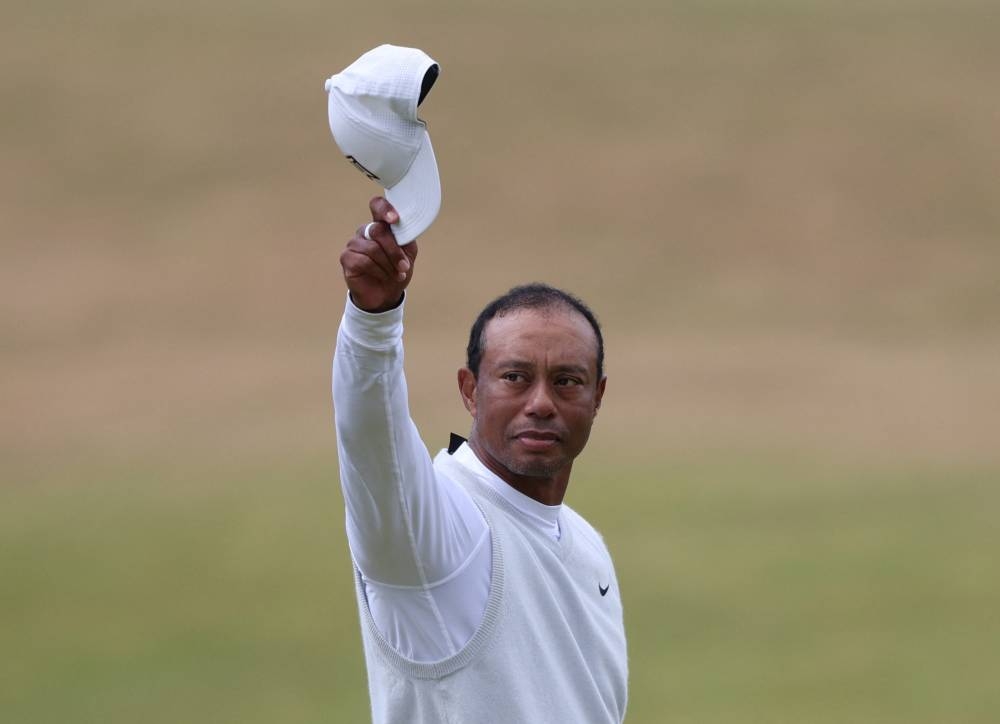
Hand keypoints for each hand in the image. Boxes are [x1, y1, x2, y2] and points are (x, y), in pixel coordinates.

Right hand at [340, 197, 418, 312]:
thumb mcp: (408, 254)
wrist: (387, 295)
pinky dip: (378, 271)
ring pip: (372, 248)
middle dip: (394, 251)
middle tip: (404, 266)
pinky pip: (364, 261)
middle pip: (378, 230)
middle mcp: (365, 232)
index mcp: (381, 226)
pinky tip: (383, 276)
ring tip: (396, 274)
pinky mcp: (346, 258)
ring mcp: (354, 244)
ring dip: (388, 264)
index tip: (394, 219)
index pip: (377, 206)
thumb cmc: (396, 271)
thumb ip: (406, 238)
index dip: (385, 209)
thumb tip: (402, 229)